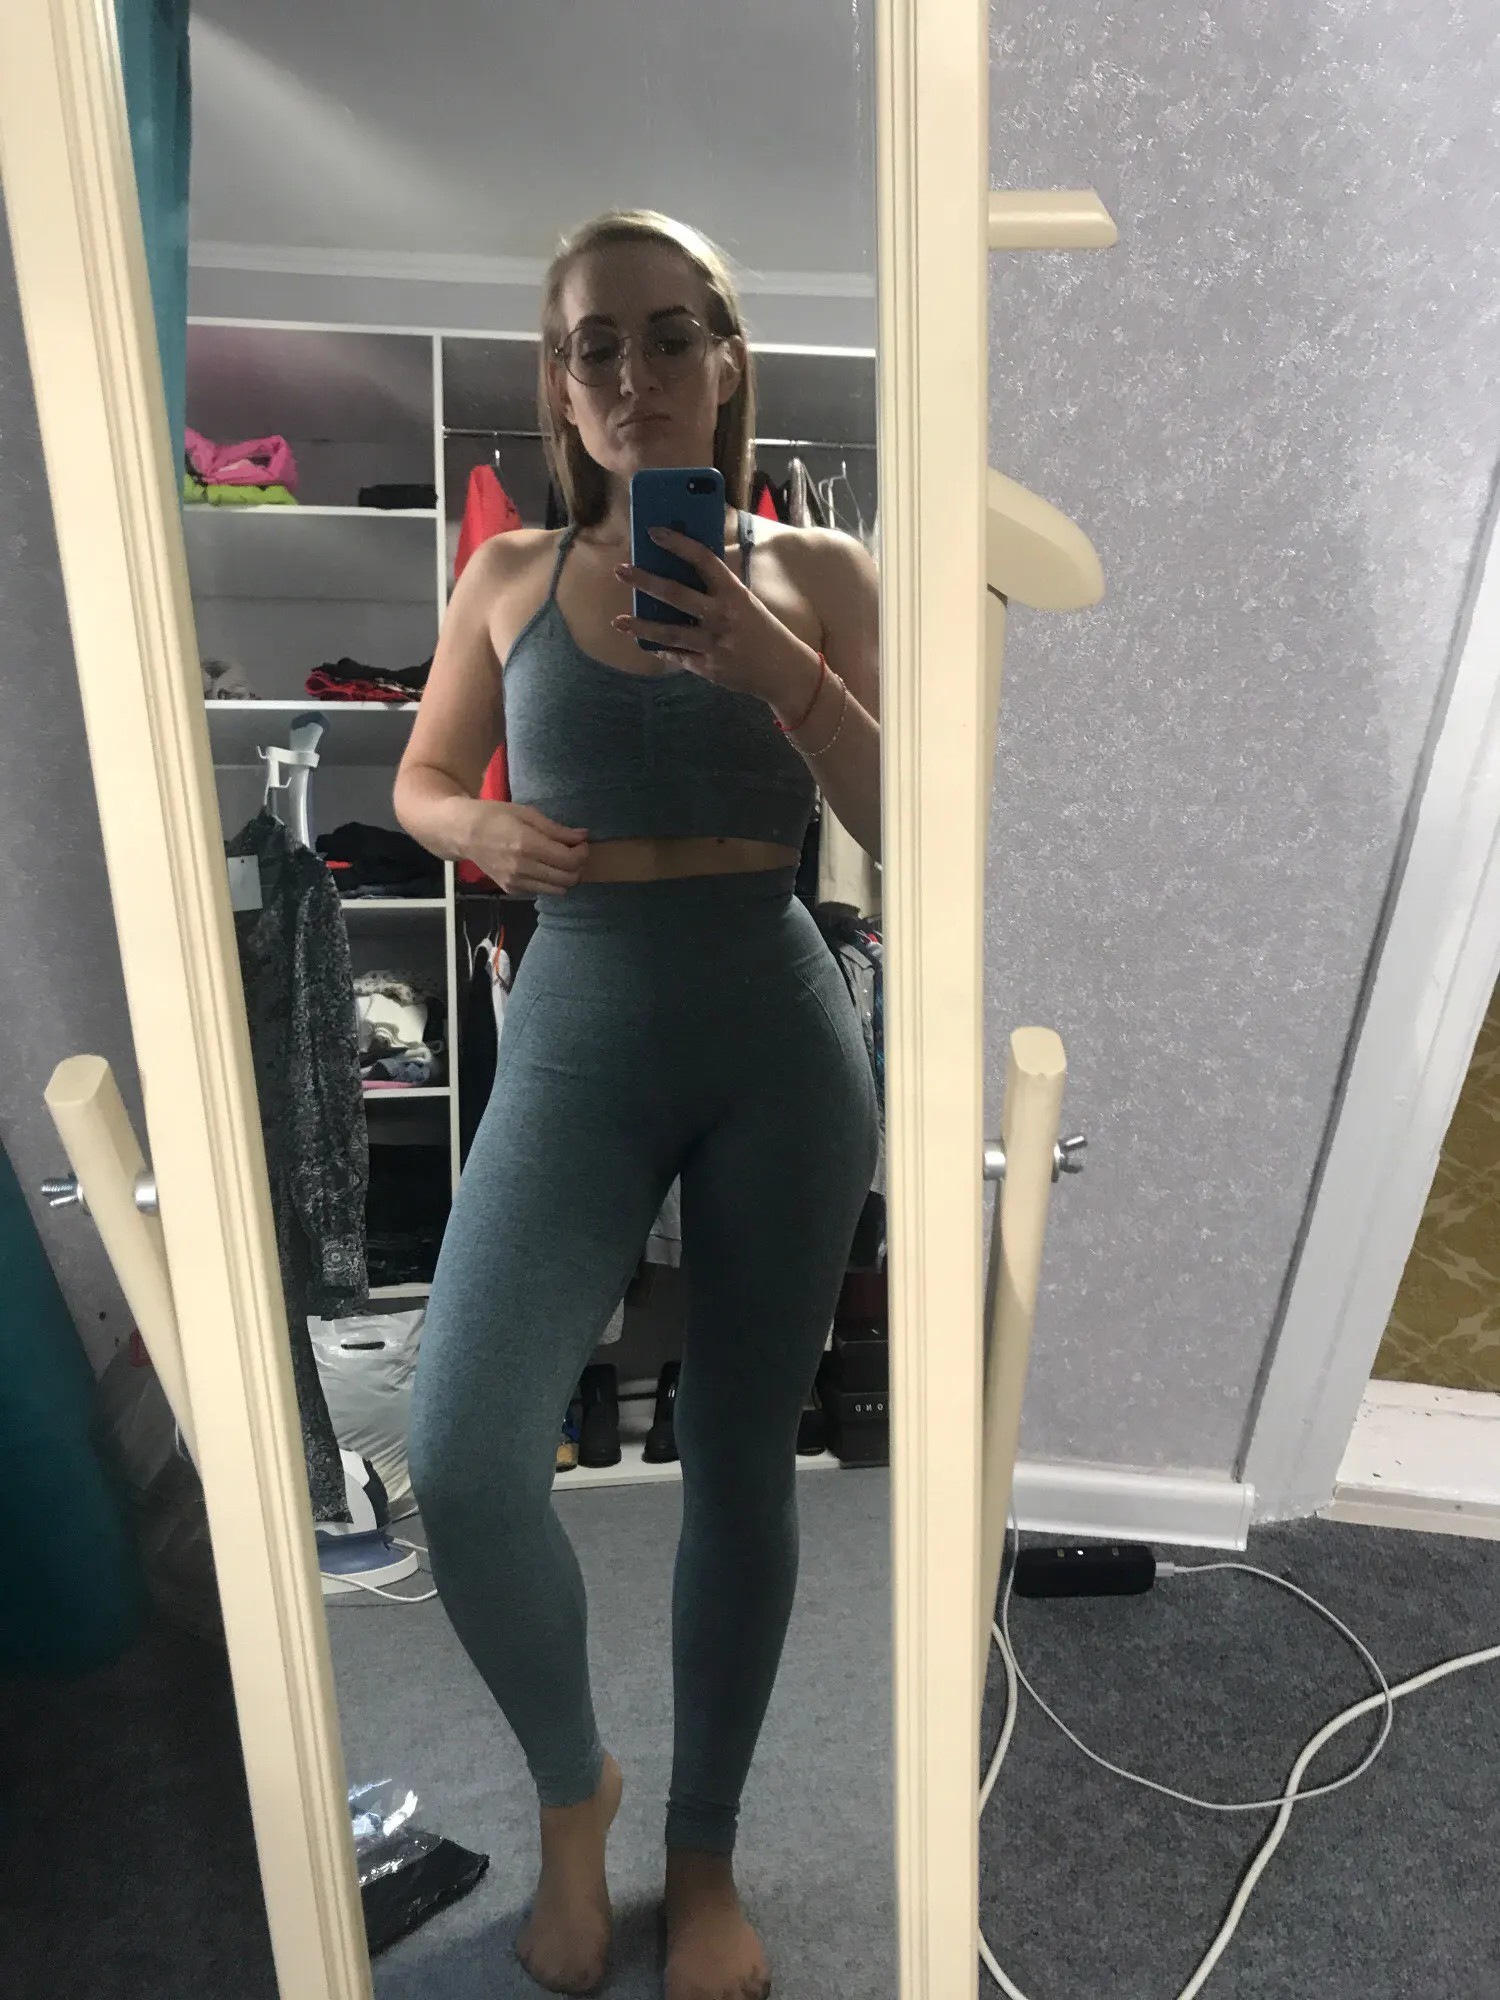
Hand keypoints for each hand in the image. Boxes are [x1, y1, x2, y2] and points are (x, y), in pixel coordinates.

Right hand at [464, 801, 587, 895]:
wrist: (463, 833)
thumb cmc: (495, 816)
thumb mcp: (527, 814)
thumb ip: (556, 829)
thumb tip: (582, 836)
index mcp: (527, 845)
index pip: (569, 860)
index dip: (582, 852)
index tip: (580, 843)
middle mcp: (523, 868)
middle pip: (568, 879)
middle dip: (577, 866)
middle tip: (572, 852)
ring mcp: (516, 882)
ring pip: (557, 890)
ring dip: (565, 877)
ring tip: (559, 860)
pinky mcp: (511, 890)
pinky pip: (541, 892)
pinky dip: (548, 882)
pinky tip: (540, 867)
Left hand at [611, 527, 820, 715]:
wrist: (783, 671)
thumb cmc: (761, 629)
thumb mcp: (745, 602)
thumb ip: (716, 588)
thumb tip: (679, 571)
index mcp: (734, 593)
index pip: (703, 559)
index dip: (677, 543)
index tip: (653, 532)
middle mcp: (723, 616)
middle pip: (676, 594)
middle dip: (645, 581)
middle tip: (621, 571)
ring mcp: (714, 644)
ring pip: (669, 632)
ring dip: (641, 626)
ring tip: (618, 621)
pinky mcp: (709, 667)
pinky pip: (678, 656)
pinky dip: (662, 648)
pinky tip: (646, 642)